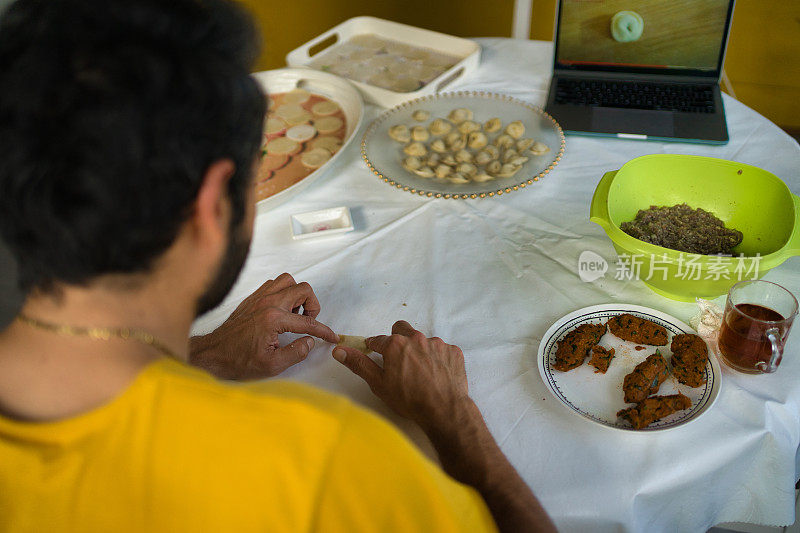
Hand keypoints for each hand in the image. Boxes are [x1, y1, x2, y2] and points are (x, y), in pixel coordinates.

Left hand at [190, 273, 337, 379]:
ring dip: (297, 295)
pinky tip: (281, 310)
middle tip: (308, 321)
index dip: (324, 331)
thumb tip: (309, 342)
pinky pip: (273, 284)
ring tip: (295, 313)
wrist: (213, 354)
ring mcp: (259, 298)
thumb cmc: (238, 360)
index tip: (331, 336)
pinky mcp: (252, 298)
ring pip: (288, 281)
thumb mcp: (272, 365)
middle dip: (312, 305)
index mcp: (274, 319)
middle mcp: (268, 303)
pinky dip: (282, 293)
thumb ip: (296, 352)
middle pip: (303, 289)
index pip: (308, 322)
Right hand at [332, 320, 468, 431]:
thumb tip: (339, 350)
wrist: (444, 410)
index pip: (378, 340)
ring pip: (423, 340)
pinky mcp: (453, 351)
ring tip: (421, 373)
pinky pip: (441, 350)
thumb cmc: (409, 399)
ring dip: (419, 351)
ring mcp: (437, 344)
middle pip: (401, 330)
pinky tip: (436, 375)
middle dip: (398, 340)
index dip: (375, 348)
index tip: (377, 354)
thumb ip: (359, 364)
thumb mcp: (378, 384)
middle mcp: (416, 338)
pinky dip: (437, 359)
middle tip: (399, 361)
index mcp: (395, 344)